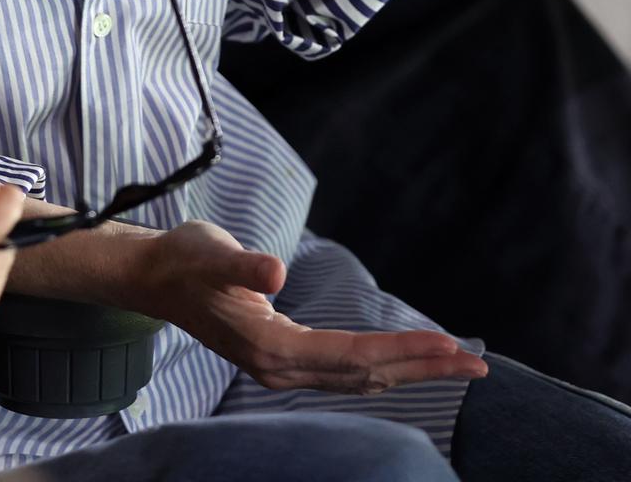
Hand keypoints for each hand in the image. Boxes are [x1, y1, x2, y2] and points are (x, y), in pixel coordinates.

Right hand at [135, 221, 487, 393]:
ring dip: (409, 370)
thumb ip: (243, 265)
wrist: (153, 277)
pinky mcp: (283, 359)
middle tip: (477, 362)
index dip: (400, 349)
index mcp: (268, 347)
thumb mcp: (210, 252)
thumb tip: (276, 273)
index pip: (350, 353)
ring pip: (358, 377)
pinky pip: (345, 371)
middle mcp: (279, 368)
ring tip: (457, 363)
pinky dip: (383, 367)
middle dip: (422, 368)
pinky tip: (407, 363)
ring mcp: (281, 369)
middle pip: (364, 374)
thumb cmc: (184, 261)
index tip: (447, 344)